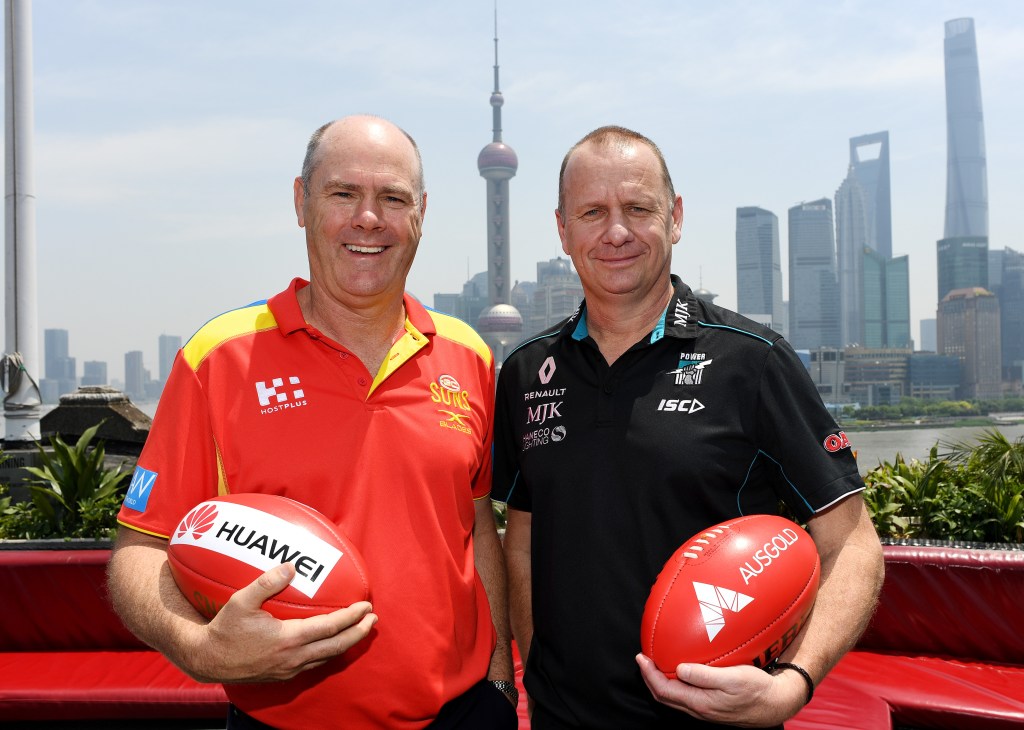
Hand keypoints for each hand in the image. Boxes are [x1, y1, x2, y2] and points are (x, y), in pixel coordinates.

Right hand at [186, 563, 377, 682]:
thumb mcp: (241, 600)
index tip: (365, 607)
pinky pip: (315, 664)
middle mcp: (294, 657)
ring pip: (327, 657)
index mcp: (288, 639)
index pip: (330, 628)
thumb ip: (267, 582)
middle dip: (358, 633)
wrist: (208, 660)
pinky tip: (332, 643)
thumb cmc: (224, 629)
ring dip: (346, 643)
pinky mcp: (283, 674)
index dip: (351, 618)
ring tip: (359, 630)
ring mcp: (289, 669)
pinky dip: (329, 652)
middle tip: (372, 620)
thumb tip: (291, 567)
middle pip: (337, 646)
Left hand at [636, 654, 804, 727]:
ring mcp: (705, 709)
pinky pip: (685, 696)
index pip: (664, 690)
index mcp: (700, 703)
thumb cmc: (757, 689)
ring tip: (656, 664)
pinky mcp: (711, 706)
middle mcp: (699, 709)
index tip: (641, 657)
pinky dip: (675, 684)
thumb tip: (679, 669)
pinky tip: (679, 672)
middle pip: (664, 696)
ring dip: (660, 681)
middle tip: (643, 659)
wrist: (775, 703)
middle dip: (650, 678)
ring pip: (674, 698)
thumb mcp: (733, 678)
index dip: (649, 675)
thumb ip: (705, 675)